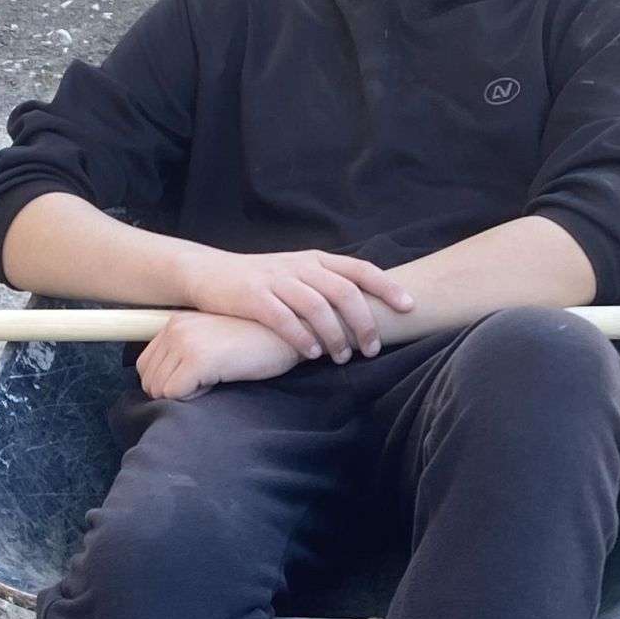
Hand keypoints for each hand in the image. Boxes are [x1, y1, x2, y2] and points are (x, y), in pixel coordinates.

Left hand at [136, 310, 301, 400]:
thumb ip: (189, 351)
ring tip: (215, 378)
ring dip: (185, 393)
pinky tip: (219, 380)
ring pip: (159, 389)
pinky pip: (176, 393)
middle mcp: (175, 328)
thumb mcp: (216, 338)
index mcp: (176, 322)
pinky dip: (195, 396)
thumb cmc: (258, 341)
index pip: (147, 365)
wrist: (290, 332)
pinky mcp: (198, 359)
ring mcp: (185, 342)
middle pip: (149, 380)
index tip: (198, 377)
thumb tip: (168, 383)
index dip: (168, 381)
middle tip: (208, 380)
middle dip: (174, 390)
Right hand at [180, 243, 414, 362]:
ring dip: (335, 336)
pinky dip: (302, 338)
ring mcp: (276, 279)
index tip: (409, 307)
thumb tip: (368, 310)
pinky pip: (283, 318)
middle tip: (372, 349)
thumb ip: (328, 286)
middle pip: (344, 291)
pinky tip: (312, 355)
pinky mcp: (253, 296)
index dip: (387, 287)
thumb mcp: (299, 275)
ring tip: (342, 358)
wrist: (210, 273)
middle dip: (363, 322)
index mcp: (316, 260)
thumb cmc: (262, 282)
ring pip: (316, 306)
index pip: (360, 269)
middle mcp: (300, 266)